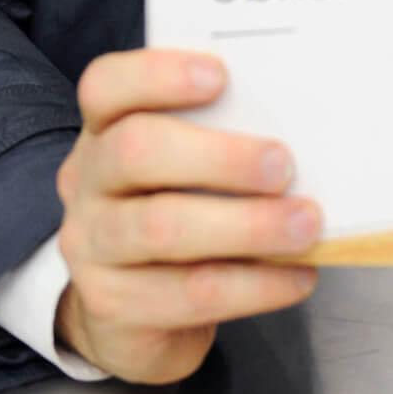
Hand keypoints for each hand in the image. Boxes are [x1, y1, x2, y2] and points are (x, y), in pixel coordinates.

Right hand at [54, 49, 319, 382]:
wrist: (135, 319)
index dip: (158, 74)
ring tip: (305, 224)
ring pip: (163, 227)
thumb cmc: (180, 214)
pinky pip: (190, 292)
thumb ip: (222, 139)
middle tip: (284, 165)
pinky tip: (298, 274)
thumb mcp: (186, 169)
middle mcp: (87, 181)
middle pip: (136, 150)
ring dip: (247, 225)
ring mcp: (92, 246)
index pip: (106, 85)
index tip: (221, 75)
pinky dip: (254, 284)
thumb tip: (304, 132)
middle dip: (219, 156)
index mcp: (105, 129)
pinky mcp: (113, 306)